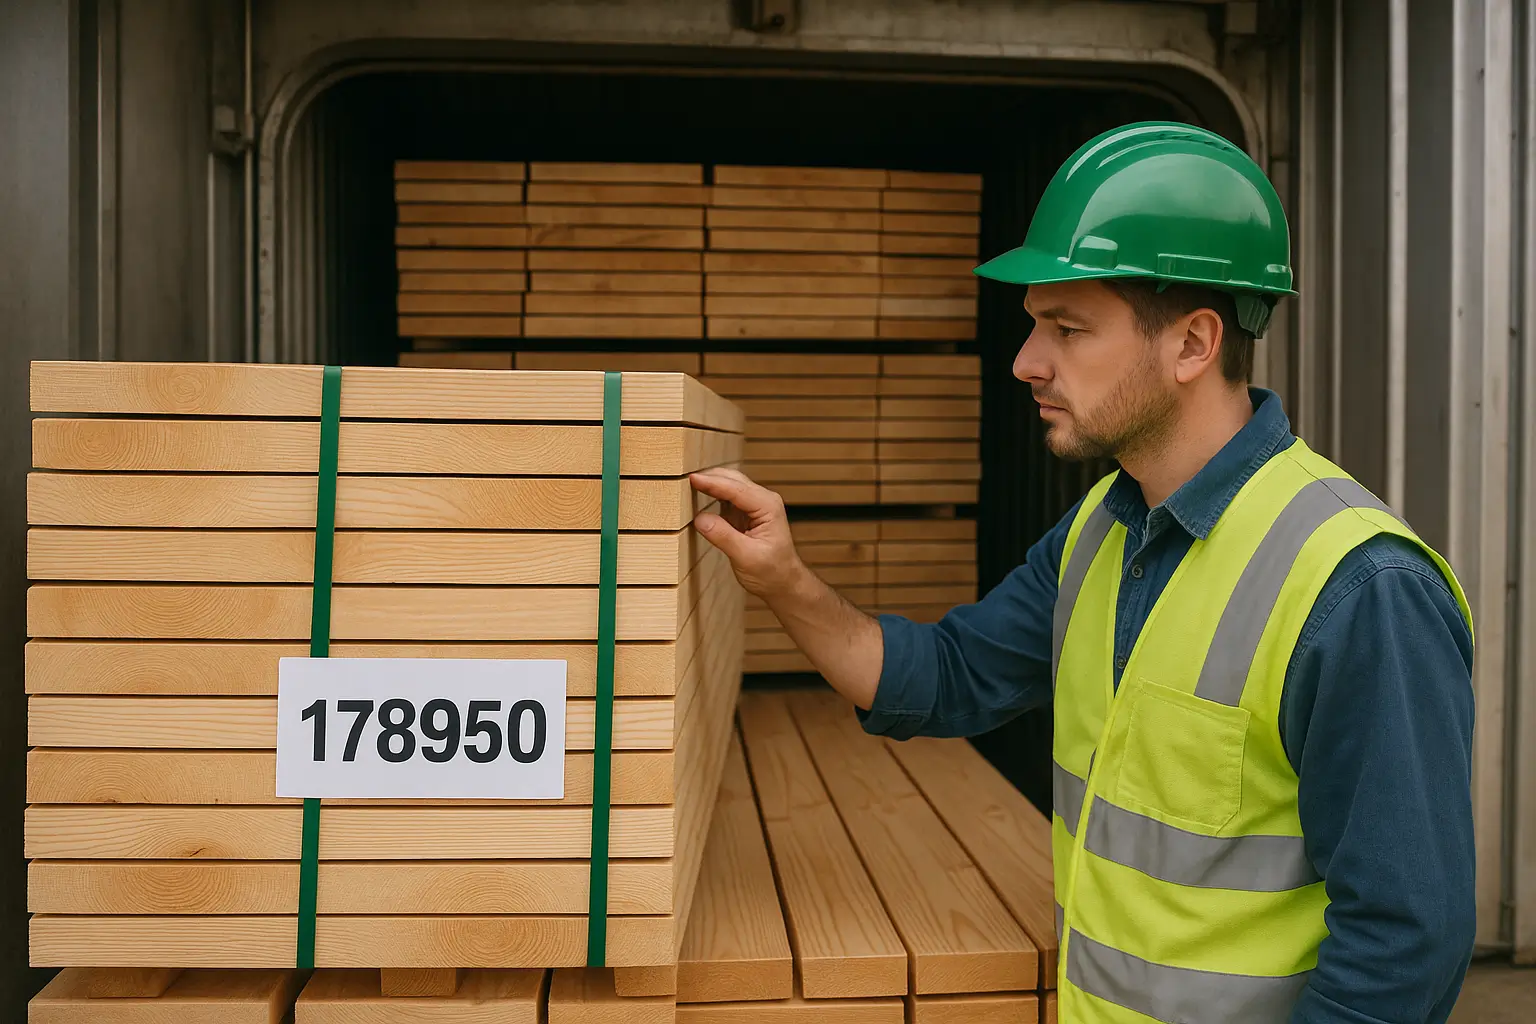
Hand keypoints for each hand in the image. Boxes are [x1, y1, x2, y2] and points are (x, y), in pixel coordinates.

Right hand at [688, 467, 805, 597]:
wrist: (783, 583)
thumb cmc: (772, 572)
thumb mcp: (746, 557)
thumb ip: (723, 536)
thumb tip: (699, 518)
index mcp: (768, 506)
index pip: (736, 489)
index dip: (712, 482)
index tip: (691, 478)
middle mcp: (763, 500)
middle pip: (732, 480)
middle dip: (709, 476)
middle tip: (684, 478)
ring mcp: (754, 505)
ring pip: (729, 485)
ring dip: (710, 483)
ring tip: (687, 483)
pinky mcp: (744, 513)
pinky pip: (726, 498)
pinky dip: (712, 494)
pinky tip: (698, 494)